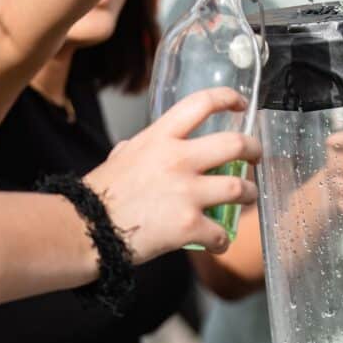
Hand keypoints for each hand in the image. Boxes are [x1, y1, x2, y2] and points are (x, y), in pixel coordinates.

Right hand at [84, 88, 260, 260]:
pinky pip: (221, 233)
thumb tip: (134, 149)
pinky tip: (217, 243)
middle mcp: (178, 160)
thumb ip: (135, 149)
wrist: (86, 229)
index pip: (201, 104)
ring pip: (239, 188)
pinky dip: (223, 241)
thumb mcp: (119, 158)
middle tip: (256, 158)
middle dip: (254, 150)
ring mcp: (186, 193)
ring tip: (246, 199)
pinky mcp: (188, 225)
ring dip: (249, 195)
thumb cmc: (98, 195)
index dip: (228, 99)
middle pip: (235, 144)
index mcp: (160, 138)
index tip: (241, 105)